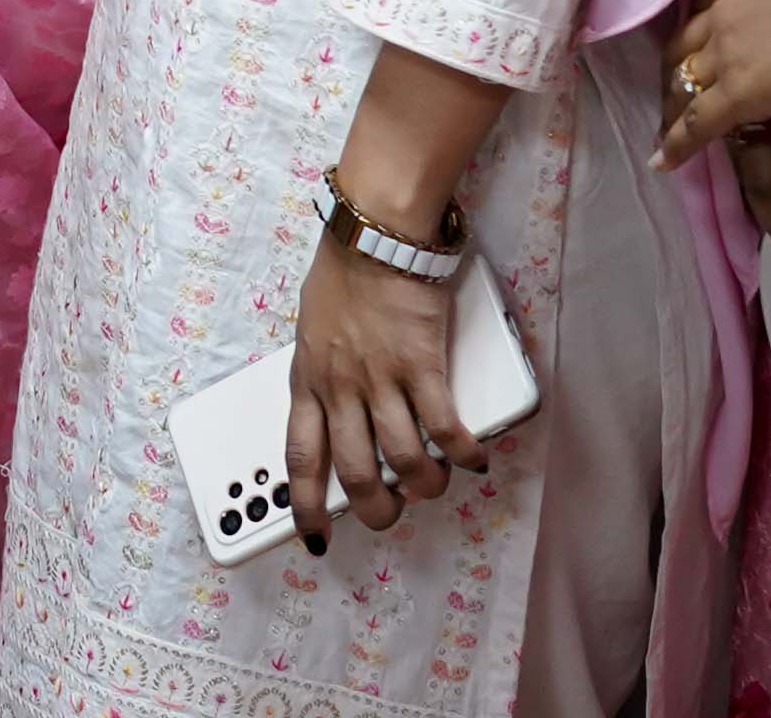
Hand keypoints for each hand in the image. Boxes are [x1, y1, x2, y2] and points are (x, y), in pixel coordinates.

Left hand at [286, 223, 486, 552]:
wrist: (375, 236)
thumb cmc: (343, 277)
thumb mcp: (311, 332)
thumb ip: (322, 374)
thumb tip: (337, 409)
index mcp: (307, 380)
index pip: (299, 457)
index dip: (303, 504)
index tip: (312, 534)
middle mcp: (340, 387)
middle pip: (354, 472)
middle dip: (375, 509)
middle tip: (390, 516)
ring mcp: (381, 378)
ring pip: (402, 460)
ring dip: (424, 485)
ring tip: (434, 485)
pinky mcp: (422, 365)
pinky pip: (444, 427)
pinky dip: (461, 452)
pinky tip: (471, 458)